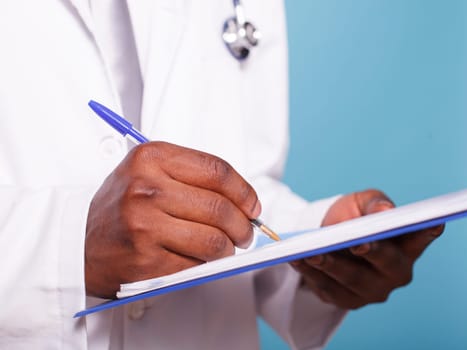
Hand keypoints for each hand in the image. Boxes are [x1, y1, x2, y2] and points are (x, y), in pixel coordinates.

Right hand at [85, 142, 260, 297]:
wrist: (79, 242)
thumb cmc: (121, 206)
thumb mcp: (148, 172)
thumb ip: (192, 176)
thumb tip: (244, 199)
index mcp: (151, 158)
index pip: (217, 171)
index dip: (244, 191)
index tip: (253, 206)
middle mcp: (146, 188)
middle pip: (220, 207)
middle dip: (244, 225)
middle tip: (246, 232)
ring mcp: (145, 225)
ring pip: (214, 239)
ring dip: (230, 248)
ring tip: (229, 247)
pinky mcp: (146, 260)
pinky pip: (196, 264)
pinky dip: (208, 264)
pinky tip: (203, 259)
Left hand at [291, 189, 443, 309]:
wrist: (328, 237)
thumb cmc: (354, 217)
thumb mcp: (362, 203)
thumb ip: (375, 203)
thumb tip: (385, 211)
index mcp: (407, 247)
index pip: (420, 238)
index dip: (427, 232)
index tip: (433, 223)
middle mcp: (395, 273)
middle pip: (386, 265)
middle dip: (373, 253)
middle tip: (359, 243)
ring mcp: (372, 291)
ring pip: (353, 279)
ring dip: (333, 265)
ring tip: (314, 252)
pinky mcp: (347, 301)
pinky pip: (328, 289)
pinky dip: (312, 274)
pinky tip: (298, 260)